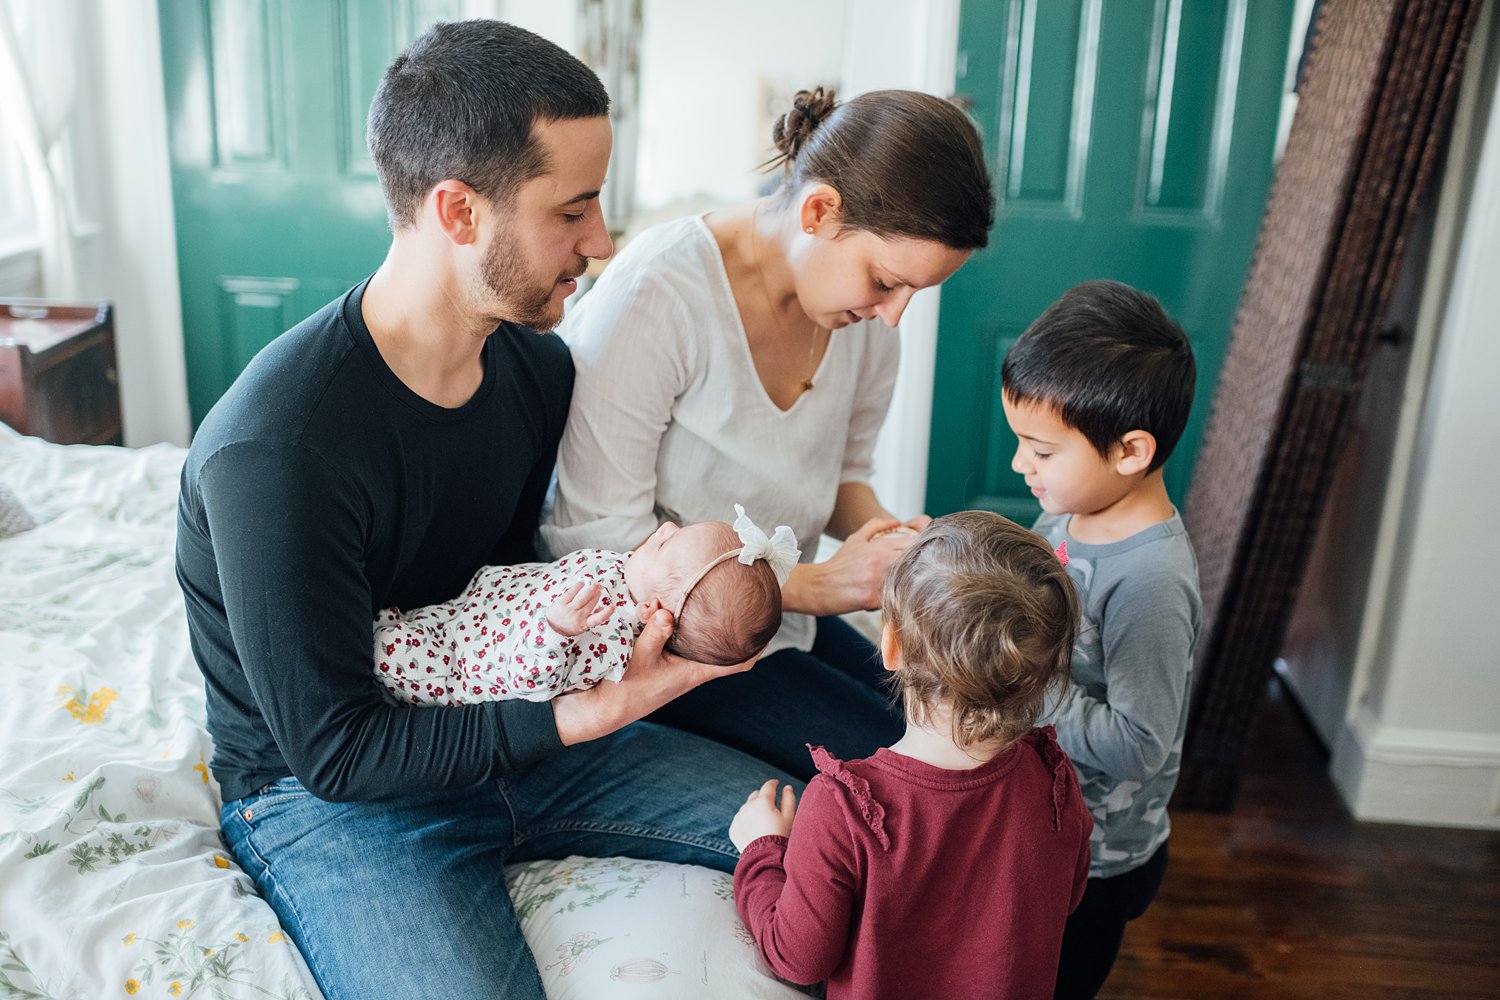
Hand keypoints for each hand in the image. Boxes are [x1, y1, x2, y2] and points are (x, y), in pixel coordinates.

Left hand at [545, 580, 615, 636]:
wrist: (551, 628)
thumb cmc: (568, 626)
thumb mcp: (582, 627)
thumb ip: (592, 618)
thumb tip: (602, 608)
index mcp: (583, 625)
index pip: (597, 619)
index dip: (606, 613)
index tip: (612, 606)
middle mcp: (576, 618)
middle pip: (590, 604)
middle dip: (596, 595)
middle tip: (599, 588)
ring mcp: (568, 610)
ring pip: (582, 598)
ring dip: (590, 589)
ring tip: (594, 584)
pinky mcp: (560, 603)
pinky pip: (571, 593)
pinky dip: (578, 587)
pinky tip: (582, 583)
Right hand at [552, 608, 757, 744]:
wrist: (600, 708)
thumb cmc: (624, 690)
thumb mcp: (639, 659)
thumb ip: (654, 634)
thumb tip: (665, 609)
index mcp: (694, 671)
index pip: (737, 662)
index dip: (757, 647)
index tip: (770, 625)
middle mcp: (689, 666)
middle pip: (720, 645)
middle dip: (730, 624)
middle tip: (741, 597)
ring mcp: (675, 662)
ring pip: (698, 637)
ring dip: (702, 620)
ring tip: (712, 592)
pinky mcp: (659, 657)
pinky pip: (676, 635)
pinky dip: (678, 620)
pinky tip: (671, 603)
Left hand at [729, 779, 797, 850]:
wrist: (765, 858)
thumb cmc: (780, 837)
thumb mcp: (789, 817)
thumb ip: (789, 799)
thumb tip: (787, 787)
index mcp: (763, 801)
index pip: (768, 786)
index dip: (773, 784)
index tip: (776, 784)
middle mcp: (748, 806)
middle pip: (756, 795)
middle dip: (763, 797)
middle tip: (771, 806)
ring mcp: (739, 817)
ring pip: (747, 807)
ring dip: (754, 809)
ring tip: (763, 822)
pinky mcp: (733, 828)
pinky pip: (740, 819)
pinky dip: (746, 821)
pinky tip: (754, 830)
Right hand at [785, 516, 922, 616]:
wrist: (819, 586)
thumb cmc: (839, 565)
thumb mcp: (856, 539)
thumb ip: (876, 526)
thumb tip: (896, 521)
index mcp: (880, 546)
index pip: (915, 540)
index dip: (925, 545)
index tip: (926, 551)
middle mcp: (881, 561)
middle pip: (916, 559)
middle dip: (924, 564)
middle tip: (925, 571)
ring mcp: (878, 580)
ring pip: (909, 579)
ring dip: (913, 582)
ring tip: (914, 585)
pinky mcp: (874, 598)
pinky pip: (896, 598)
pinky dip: (899, 598)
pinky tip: (899, 599)